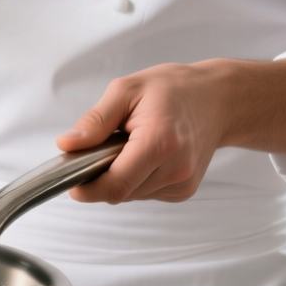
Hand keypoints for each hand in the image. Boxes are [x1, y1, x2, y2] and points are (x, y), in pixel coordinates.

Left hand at [56, 58, 285, 203]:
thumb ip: (95, 121)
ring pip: (130, 195)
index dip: (87, 188)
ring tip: (128, 145)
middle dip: (100, 176)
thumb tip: (67, 145)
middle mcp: (176, 169)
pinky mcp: (183, 190)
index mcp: (160, 143)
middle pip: (120, 192)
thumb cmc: (174, 90)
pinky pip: (144, 193)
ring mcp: (182, 183)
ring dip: (119, 177)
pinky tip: (143, 155)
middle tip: (101, 147)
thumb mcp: (127, 90)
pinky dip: (135, 179)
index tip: (71, 179)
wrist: (218, 100)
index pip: (115, 184)